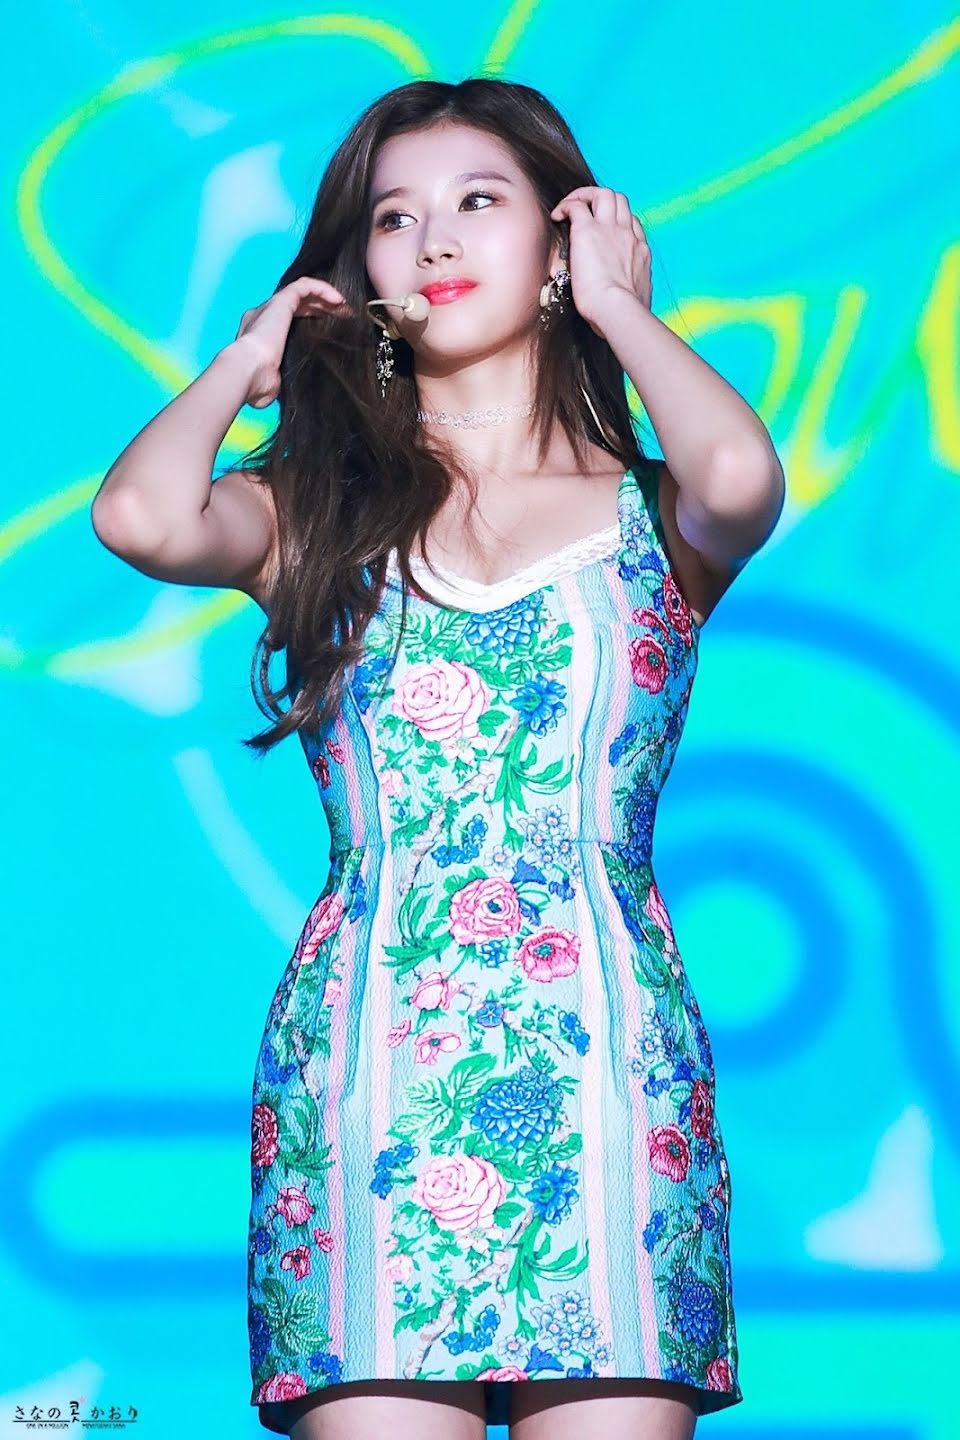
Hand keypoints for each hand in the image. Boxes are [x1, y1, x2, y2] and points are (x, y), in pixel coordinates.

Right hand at [233, 277, 352, 407]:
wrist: (246, 372)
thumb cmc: (258, 383)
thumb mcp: (276, 382)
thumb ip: (282, 378)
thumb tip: (286, 385)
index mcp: (260, 333)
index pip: (290, 318)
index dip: (313, 320)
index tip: (334, 329)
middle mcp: (264, 315)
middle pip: (298, 303)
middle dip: (323, 308)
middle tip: (345, 317)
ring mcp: (271, 307)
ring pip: (302, 291)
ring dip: (325, 297)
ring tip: (345, 307)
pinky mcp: (280, 302)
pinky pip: (304, 286)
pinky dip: (322, 288)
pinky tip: (338, 299)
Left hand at [549, 186, 651, 334]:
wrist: (619, 310)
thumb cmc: (625, 314)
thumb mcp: (637, 297)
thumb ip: (632, 291)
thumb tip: (626, 301)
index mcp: (640, 251)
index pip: (632, 223)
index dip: (619, 221)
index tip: (606, 231)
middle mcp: (627, 234)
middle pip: (620, 200)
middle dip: (604, 200)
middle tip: (587, 212)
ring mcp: (609, 229)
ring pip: (604, 193)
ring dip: (586, 195)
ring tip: (571, 208)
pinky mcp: (588, 231)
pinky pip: (577, 204)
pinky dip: (566, 204)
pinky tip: (558, 215)